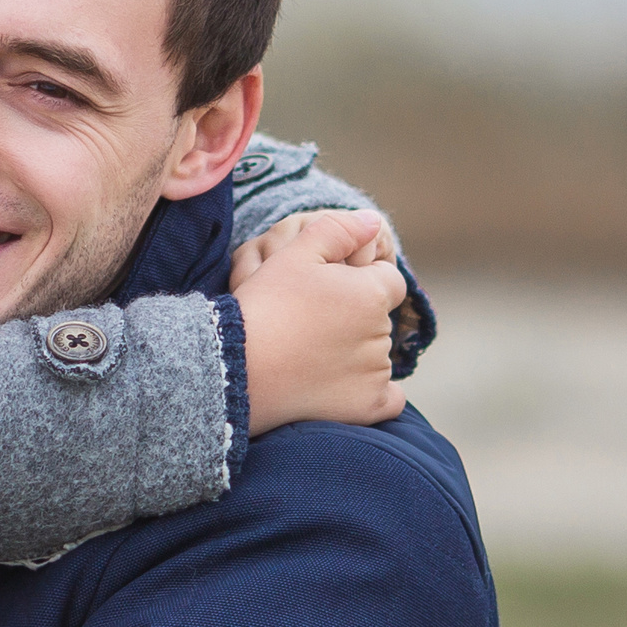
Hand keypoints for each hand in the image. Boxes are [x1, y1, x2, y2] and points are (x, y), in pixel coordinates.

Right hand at [234, 209, 407, 434]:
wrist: (237, 366)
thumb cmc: (265, 306)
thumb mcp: (293, 253)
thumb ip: (338, 229)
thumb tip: (374, 221)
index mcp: (371, 293)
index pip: (389, 280)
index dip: (360, 280)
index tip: (325, 292)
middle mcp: (381, 333)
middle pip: (379, 319)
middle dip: (354, 317)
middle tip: (308, 323)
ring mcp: (376, 372)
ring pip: (377, 355)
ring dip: (356, 353)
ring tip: (308, 353)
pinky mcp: (367, 405)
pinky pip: (389, 398)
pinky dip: (374, 393)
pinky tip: (343, 385)